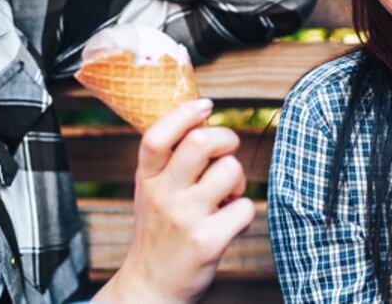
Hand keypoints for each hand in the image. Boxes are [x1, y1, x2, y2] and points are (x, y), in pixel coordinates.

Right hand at [94, 99, 254, 302]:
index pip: (157, 135)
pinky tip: (228, 222)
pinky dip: (244, 212)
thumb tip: (202, 118)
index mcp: (146, 178)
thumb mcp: (151, 191)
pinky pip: (245, 208)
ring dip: (238, 180)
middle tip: (227, 152)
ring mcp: (185, 218)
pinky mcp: (207, 241)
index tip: (206, 105)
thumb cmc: (159, 230)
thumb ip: (168, 160)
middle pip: (201, 141)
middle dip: (226, 138)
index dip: (184, 113)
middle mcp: (162, 194)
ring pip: (231, 170)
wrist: (151, 286)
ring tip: (226, 196)